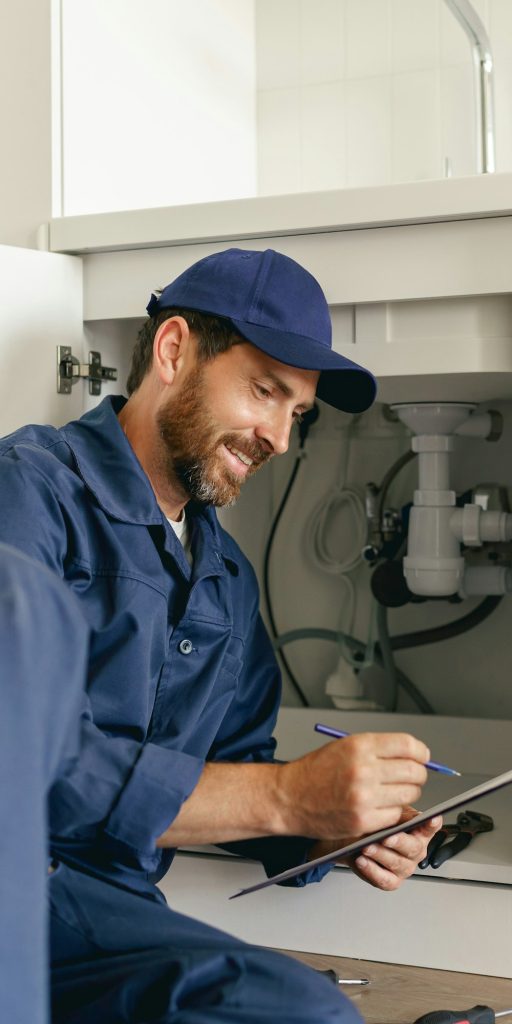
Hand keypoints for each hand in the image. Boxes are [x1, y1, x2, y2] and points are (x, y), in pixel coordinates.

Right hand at [279, 732, 429, 838]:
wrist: (288, 797)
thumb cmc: (315, 772)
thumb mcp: (345, 747)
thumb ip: (378, 749)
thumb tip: (413, 755)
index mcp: (360, 745)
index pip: (409, 746)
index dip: (421, 753)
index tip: (422, 757)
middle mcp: (364, 769)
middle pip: (415, 772)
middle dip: (417, 775)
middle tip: (410, 777)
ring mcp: (364, 796)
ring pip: (409, 795)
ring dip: (406, 794)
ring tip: (391, 792)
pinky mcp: (363, 820)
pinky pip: (395, 815)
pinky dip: (392, 812)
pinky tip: (378, 806)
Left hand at [349, 808, 442, 890]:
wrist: (356, 840)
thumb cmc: (377, 825)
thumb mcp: (387, 814)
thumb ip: (397, 813)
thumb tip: (401, 808)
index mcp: (419, 832)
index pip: (430, 827)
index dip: (432, 824)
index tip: (432, 818)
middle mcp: (416, 851)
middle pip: (413, 848)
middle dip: (398, 842)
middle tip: (385, 837)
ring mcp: (406, 867)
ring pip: (397, 863)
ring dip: (380, 855)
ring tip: (366, 847)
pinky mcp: (392, 881)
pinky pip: (385, 880)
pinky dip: (372, 871)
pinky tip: (362, 860)